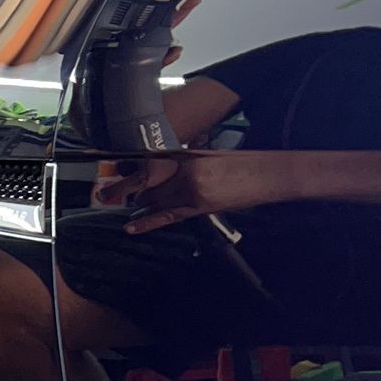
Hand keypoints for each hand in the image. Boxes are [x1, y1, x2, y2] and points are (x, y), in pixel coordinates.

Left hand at [94, 150, 302, 231]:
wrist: (269, 173)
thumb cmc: (243, 163)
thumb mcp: (210, 155)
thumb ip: (186, 160)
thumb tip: (166, 165)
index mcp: (188, 154)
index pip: (150, 161)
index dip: (130, 167)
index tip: (113, 168)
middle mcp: (185, 170)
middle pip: (148, 182)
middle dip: (131, 189)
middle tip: (111, 192)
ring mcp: (191, 190)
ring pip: (154, 200)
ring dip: (140, 204)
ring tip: (127, 206)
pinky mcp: (199, 207)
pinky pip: (167, 216)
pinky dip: (147, 222)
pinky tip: (131, 226)